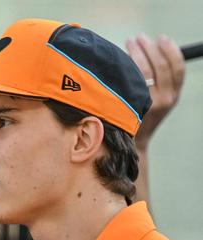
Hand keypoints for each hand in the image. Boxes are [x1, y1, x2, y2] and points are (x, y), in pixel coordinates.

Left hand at [126, 34, 184, 151]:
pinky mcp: (133, 106)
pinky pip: (131, 79)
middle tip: (139, 38)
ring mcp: (149, 103)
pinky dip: (127, 65)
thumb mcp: (156, 101)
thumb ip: (158, 82)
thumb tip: (148, 52)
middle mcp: (165, 99)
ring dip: (137, 52)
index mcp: (174, 95)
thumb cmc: (140, 117)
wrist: (132, 143)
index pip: (178, 68)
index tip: (162, 38)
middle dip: (150, 47)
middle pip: (161, 65)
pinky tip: (121, 59)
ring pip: (145, 70)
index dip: (171, 50)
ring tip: (130, 42)